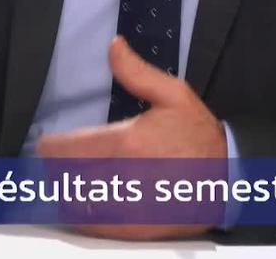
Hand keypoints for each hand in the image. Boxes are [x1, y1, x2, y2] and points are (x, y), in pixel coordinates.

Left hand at [35, 36, 227, 239]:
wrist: (226, 179)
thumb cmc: (198, 136)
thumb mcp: (174, 95)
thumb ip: (136, 72)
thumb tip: (114, 46)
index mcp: (126, 143)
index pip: (66, 150)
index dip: (50, 146)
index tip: (49, 143)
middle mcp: (121, 178)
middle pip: (64, 177)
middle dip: (56, 167)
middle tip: (58, 160)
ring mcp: (126, 208)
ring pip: (75, 203)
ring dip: (66, 190)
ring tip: (70, 179)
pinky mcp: (133, 228)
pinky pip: (93, 226)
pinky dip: (82, 216)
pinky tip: (86, 203)